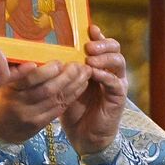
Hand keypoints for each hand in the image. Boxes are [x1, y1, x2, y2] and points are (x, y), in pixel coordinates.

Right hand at [0, 60, 89, 143]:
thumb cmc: (0, 100)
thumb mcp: (2, 84)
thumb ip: (17, 72)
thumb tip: (35, 51)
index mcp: (9, 90)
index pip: (28, 80)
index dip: (45, 71)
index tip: (58, 62)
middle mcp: (20, 104)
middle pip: (48, 90)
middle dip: (66, 76)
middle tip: (77, 64)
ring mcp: (31, 116)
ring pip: (57, 99)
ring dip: (74, 85)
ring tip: (85, 72)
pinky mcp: (39, 125)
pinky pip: (59, 109)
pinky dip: (72, 96)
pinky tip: (81, 86)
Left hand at [61, 26, 127, 154]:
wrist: (85, 136)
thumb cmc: (74, 110)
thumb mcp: (66, 86)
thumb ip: (63, 70)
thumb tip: (46, 53)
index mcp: (98, 66)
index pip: (102, 44)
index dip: (97, 35)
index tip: (88, 29)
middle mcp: (110, 71)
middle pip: (114, 48)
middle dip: (102, 43)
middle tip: (88, 46)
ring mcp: (116, 83)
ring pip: (118, 61)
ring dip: (104, 58)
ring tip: (90, 59)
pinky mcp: (118, 96)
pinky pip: (115, 81)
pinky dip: (105, 75)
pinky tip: (94, 74)